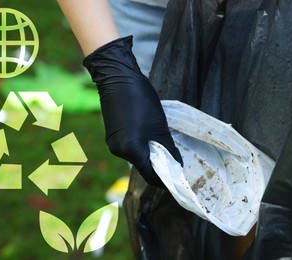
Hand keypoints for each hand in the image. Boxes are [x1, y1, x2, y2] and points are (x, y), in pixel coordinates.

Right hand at [83, 36, 182, 187]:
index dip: (166, 179)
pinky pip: (130, 148)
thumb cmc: (141, 100)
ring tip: (165, 146)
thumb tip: (177, 164)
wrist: (117, 77)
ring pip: (136, 157)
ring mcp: (113, 143)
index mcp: (130, 150)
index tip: (179, 178)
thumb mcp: (160, 127)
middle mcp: (118, 151)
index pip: (150, 175)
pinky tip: (151, 137)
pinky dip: (142, 146)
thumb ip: (169, 149)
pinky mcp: (112, 135)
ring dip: (151, 155)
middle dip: (160, 166)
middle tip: (176, 160)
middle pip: (143, 167)